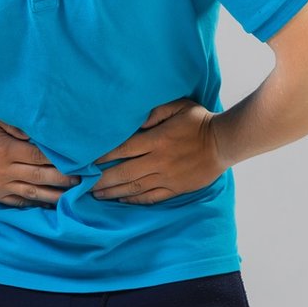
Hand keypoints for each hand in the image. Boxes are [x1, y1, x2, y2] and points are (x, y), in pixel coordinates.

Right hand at [0, 112, 79, 207]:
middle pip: (39, 176)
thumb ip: (16, 123)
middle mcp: (3, 170)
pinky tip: (50, 205)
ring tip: (73, 196)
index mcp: (5, 149)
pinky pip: (18, 202)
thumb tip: (36, 133)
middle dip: (62, 179)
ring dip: (53, 196)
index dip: (58, 160)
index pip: (38, 156)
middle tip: (82, 180)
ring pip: (31, 193)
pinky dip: (35, 204)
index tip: (77, 160)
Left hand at [92, 99, 225, 203]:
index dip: (102, 156)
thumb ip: (154, 112)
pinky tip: (121, 200)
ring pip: (134, 188)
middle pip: (123, 173)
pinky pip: (151, 197)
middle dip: (101, 180)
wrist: (224, 142)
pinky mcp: (176, 188)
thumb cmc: (199, 120)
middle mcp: (159, 161)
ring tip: (95, 195)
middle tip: (83, 184)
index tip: (86, 161)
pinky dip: (134, 200)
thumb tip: (135, 121)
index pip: (122, 150)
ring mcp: (167, 177)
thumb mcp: (177, 106)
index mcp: (157, 140)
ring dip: (113, 192)